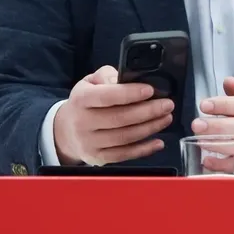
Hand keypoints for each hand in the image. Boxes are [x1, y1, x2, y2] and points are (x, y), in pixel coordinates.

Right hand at [53, 65, 173, 165]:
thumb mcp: (90, 82)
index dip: (130, 93)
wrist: (66, 130)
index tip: (150, 90)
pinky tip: (158, 141)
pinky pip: (125, 155)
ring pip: (125, 137)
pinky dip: (144, 149)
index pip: (107, 96)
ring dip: (150, 128)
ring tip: (166, 118)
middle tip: (167, 105)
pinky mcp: (98, 158)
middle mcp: (83, 122)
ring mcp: (90, 143)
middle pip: (120, 118)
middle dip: (148, 111)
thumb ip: (107, 76)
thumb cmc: (85, 102)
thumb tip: (125, 79)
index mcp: (81, 99)